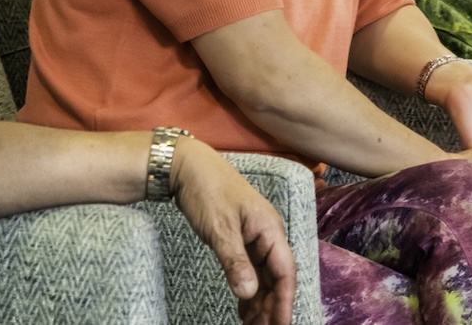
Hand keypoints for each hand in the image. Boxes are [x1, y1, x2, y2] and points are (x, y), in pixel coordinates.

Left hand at [170, 138, 295, 324]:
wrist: (186, 166)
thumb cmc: (207, 191)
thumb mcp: (220, 228)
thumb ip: (235, 261)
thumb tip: (249, 293)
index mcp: (269, 228)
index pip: (285, 271)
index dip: (284, 300)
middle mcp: (267, 233)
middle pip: (276, 277)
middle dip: (271, 305)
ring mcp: (254, 235)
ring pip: (263, 275)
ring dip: (260, 300)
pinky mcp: (241, 238)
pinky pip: (250, 268)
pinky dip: (248, 288)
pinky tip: (244, 306)